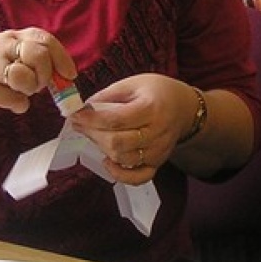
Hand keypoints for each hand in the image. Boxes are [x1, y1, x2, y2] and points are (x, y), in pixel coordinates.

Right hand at [0, 28, 73, 116]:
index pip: (44, 39)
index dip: (61, 57)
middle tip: (37, 85)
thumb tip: (64, 76)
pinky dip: (16, 105)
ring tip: (15, 91)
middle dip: (44, 75)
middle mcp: (1, 45)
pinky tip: (4, 101)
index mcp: (11, 37)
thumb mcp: (7, 57)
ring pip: (26, 79)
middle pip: (39, 56)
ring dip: (28, 91)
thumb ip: (32, 60)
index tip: (70, 74)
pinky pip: (14, 100)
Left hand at [68, 73, 192, 184]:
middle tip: (81, 124)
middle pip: (118, 143)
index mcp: (151, 108)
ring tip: (94, 135)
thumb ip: (108, 95)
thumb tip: (83, 108)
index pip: (116, 119)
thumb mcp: (133, 83)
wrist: (184, 108)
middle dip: (93, 134)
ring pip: (123, 160)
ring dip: (102, 149)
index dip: (91, 119)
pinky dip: (120, 175)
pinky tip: (108, 162)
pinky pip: (139, 178)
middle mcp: (157, 132)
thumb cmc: (157, 92)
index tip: (75, 115)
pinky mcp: (157, 163)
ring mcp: (158, 151)